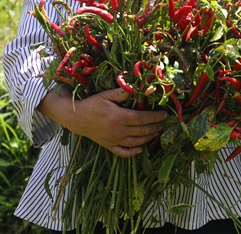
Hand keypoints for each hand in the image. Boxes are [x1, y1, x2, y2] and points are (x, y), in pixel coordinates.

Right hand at [39, 87, 167, 157]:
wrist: (76, 118)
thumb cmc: (92, 104)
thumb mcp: (106, 95)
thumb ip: (121, 93)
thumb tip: (136, 88)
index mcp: (119, 117)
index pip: (142, 118)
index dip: (155, 117)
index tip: (165, 114)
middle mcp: (118, 130)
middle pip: (142, 131)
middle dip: (155, 127)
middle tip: (164, 124)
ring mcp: (113, 140)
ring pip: (136, 142)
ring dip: (148, 138)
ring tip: (156, 133)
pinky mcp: (108, 146)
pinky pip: (123, 152)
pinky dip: (133, 152)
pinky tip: (140, 149)